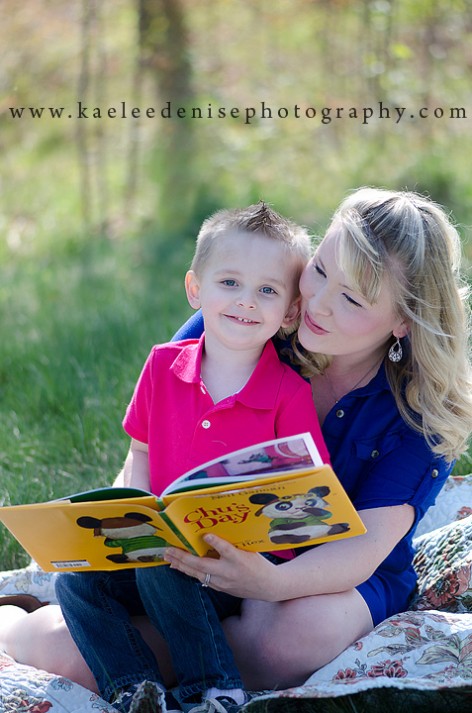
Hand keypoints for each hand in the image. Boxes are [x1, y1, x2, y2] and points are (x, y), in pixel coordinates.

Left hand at [164, 535, 280, 600]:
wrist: (266, 586)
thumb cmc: (258, 564)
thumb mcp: (250, 550)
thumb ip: (233, 543)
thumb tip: (213, 532)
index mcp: (240, 559)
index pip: (226, 550)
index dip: (216, 543)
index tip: (206, 535)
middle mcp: (229, 572)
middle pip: (203, 565)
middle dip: (183, 557)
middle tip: (169, 549)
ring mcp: (222, 582)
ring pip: (197, 573)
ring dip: (181, 565)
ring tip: (168, 557)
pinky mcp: (219, 588)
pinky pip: (200, 578)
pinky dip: (188, 571)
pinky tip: (178, 567)